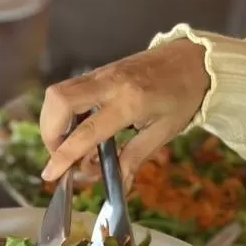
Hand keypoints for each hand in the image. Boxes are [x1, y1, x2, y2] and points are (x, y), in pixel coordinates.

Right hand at [39, 40, 209, 186]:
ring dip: (53, 122)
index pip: (86, 132)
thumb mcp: (163, 132)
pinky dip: (63, 113)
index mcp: (130, 103)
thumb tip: (117, 188)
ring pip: (58, 94)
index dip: (64, 156)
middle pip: (59, 102)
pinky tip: (78, 128)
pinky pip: (69, 90)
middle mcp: (109, 84)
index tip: (50, 175)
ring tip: (68, 143)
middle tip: (61, 154)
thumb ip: (134, 158)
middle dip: (50, 134)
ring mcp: (101, 74)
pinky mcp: (99, 72)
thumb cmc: (183, 96)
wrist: (195, 58)